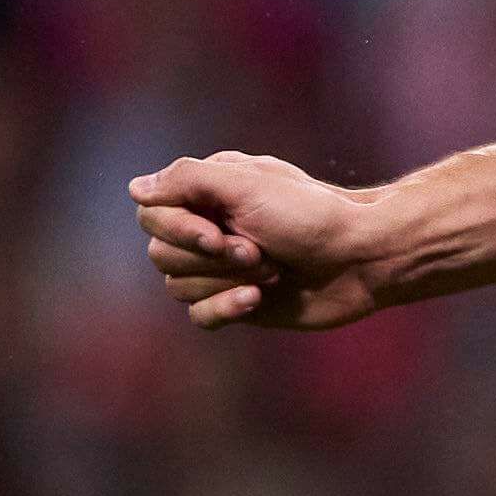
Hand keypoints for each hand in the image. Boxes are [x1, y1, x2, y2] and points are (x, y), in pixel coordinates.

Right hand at [130, 151, 386, 328]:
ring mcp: (219, 267)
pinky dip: (225, 308)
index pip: (152, 214)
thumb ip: (188, 180)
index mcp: (208, 192)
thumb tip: (135, 189)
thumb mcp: (248, 185)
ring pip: (178, 287)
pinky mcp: (234, 301)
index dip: (180, 230)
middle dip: (213, 259)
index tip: (221, 234)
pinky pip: (199, 316)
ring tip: (272, 269)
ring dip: (226, 281)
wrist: (360, 257)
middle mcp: (206, 227)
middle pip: (162, 255)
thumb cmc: (309, 214)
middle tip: (260, 250)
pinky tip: (259, 299)